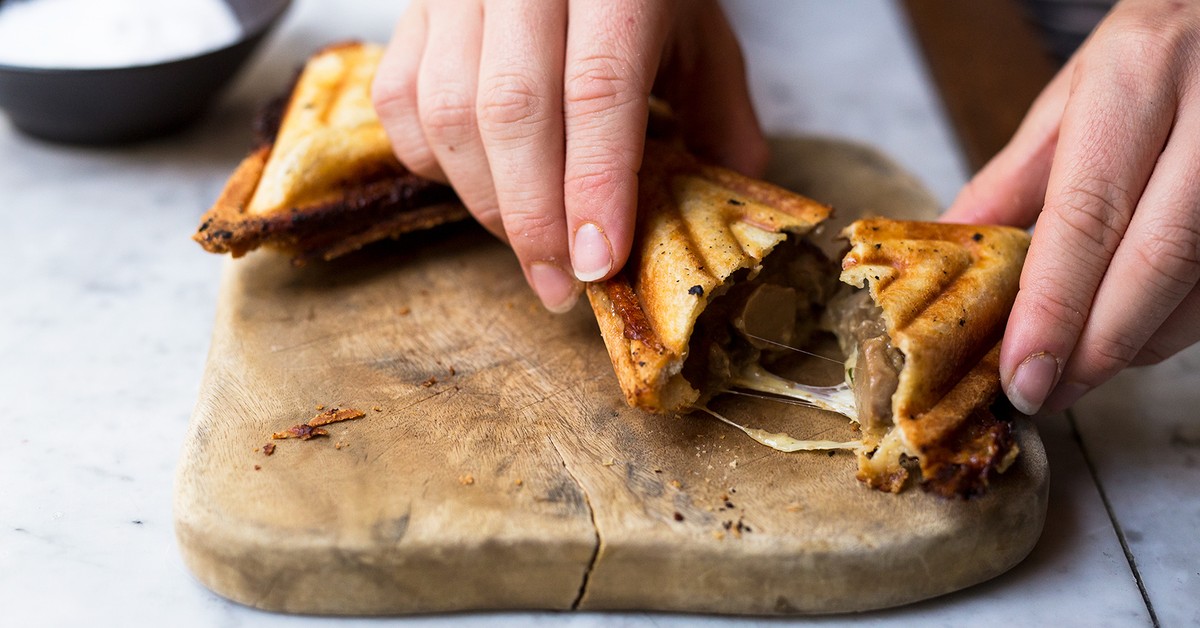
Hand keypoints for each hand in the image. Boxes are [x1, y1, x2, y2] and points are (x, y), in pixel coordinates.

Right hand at [373, 0, 767, 311]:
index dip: (595, 185)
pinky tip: (481, 184)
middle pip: (512, 111)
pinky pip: (400, 103)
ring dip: (485, 202)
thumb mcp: (700, 40)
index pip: (597, 89)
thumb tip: (715, 217)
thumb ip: (717, 121)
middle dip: (533, 218)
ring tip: (529, 246)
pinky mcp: (413, 11)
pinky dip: (435, 164)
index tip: (597, 262)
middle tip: (558, 285)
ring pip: (448, 112)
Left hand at [941, 0, 1199, 414]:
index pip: (1088, 214)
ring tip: (1076, 369)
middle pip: (1155, 262)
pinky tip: (1132, 331)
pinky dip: (1174, 323)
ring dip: (1134, 344)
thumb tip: (950, 247)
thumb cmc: (1157, 48)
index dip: (1053, 306)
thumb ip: (1014, 177)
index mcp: (1138, 78)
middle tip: (1044, 393)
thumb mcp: (1074, 92)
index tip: (1020, 371)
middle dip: (1095, 347)